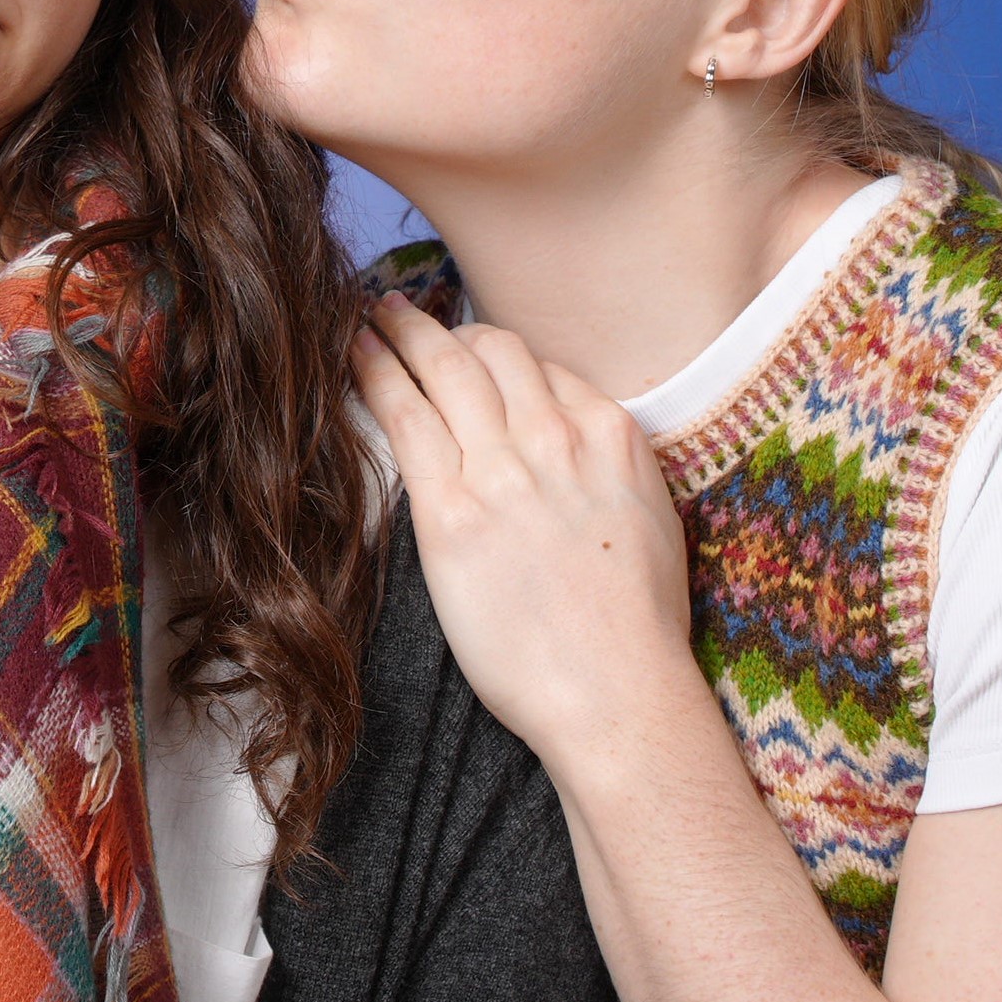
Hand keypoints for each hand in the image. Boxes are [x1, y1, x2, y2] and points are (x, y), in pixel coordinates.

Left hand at [357, 292, 697, 767]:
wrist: (618, 691)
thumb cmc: (636, 630)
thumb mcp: (648, 522)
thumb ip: (606, 472)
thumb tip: (574, 457)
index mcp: (610, 436)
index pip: (541, 368)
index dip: (493, 355)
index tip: (465, 353)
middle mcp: (556, 437)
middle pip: (489, 351)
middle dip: (440, 326)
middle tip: (404, 310)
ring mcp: (502, 470)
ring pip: (443, 368)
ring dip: (400, 331)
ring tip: (370, 316)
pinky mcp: (451, 510)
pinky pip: (405, 417)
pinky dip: (375, 372)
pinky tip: (353, 355)